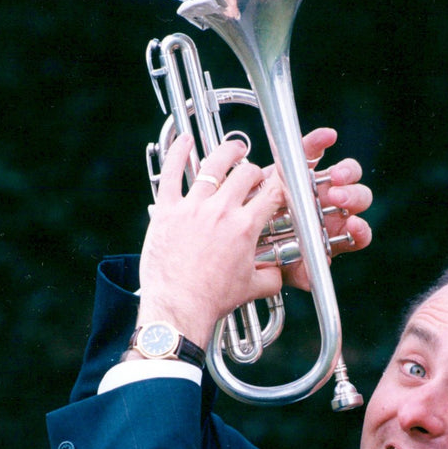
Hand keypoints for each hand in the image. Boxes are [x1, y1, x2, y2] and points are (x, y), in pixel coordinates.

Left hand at [137, 135, 285, 348]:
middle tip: (254, 174)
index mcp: (245, 228)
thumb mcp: (252, 289)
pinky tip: (185, 141)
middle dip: (255, 170)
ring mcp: (193, 208)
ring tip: (234, 150)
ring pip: (213, 166)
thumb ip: (272, 276)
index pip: (272, 193)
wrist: (179, 308)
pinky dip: (178, 153)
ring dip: (228, 154)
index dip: (280, 184)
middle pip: (246, 174)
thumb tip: (279, 272)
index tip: (279, 183)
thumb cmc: (212, 300)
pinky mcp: (168, 210)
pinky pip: (172, 173)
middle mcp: (221, 212)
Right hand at [276, 127, 372, 291]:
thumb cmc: (267, 256)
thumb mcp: (285, 269)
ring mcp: (320, 186)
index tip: (353, 227)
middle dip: (353, 198)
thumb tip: (316, 274)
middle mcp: (331, 209)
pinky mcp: (302, 165)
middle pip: (358, 199)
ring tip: (335, 178)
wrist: (240, 235)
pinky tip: (327, 137)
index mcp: (333, 235)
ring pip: (346, 173)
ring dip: (346, 173)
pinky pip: (314, 150)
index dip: (361, 230)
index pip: (359, 233)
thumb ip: (303, 274)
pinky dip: (321, 141)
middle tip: (339, 199)